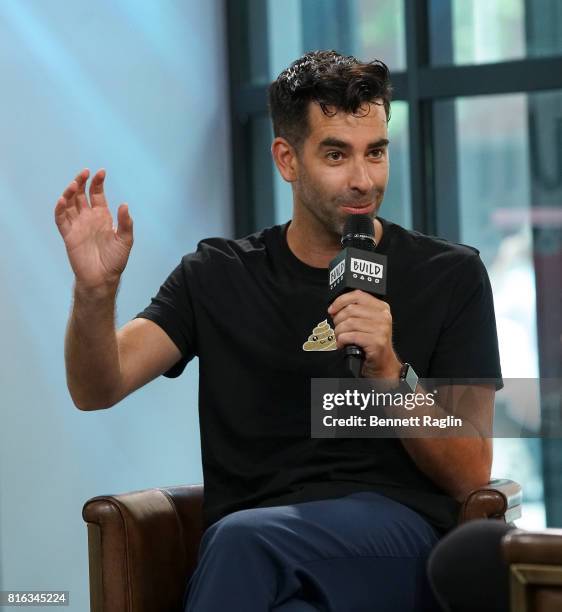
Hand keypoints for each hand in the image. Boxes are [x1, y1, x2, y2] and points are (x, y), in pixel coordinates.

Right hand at [54, 168, 133, 290]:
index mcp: (103, 217)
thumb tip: (124, 205)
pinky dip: (60, 209)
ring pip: (69, 203)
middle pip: (81, 195)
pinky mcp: (68, 235)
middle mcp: (88, 218)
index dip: (98, 183)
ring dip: (70, 192)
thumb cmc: (115, 260)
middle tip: (85, 172)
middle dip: (82, 182)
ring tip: (74, 184)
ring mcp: (77, 225)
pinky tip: (63, 200)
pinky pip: (61, 219)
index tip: (101, 172)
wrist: (102, 278)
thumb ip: (126, 223)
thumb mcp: (125, 240)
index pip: (97, 194)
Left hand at [328, 289, 401, 378]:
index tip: (332, 310)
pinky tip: (343, 344)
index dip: (340, 301)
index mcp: (381, 308)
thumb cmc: (372, 344)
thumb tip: (335, 307)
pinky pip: (351, 336)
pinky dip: (342, 340)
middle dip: (338, 320)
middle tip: (338, 329)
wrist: (383, 364)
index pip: (357, 295)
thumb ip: (356, 312)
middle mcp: (383, 316)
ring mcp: (381, 329)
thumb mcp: (367, 323)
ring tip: (340, 338)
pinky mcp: (376, 342)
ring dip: (339, 332)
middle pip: (350, 309)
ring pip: (349, 323)